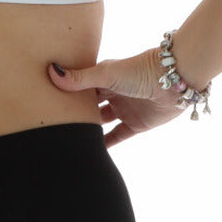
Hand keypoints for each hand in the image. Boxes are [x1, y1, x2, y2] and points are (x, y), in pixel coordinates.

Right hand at [47, 46, 190, 147]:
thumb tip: (52, 72)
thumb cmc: (141, 70)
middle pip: (89, 104)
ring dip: (88, 128)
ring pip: (101, 121)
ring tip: (67, 137)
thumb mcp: (106, 74)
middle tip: (52, 121)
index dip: (65, 91)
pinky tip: (91, 151)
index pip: (80, 85)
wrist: (175, 82)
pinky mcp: (136, 124)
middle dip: (75, 111)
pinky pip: (117, 136)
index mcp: (104, 76)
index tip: (45, 99)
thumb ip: (80, 78)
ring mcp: (124, 109)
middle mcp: (113, 92)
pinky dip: (105, 143)